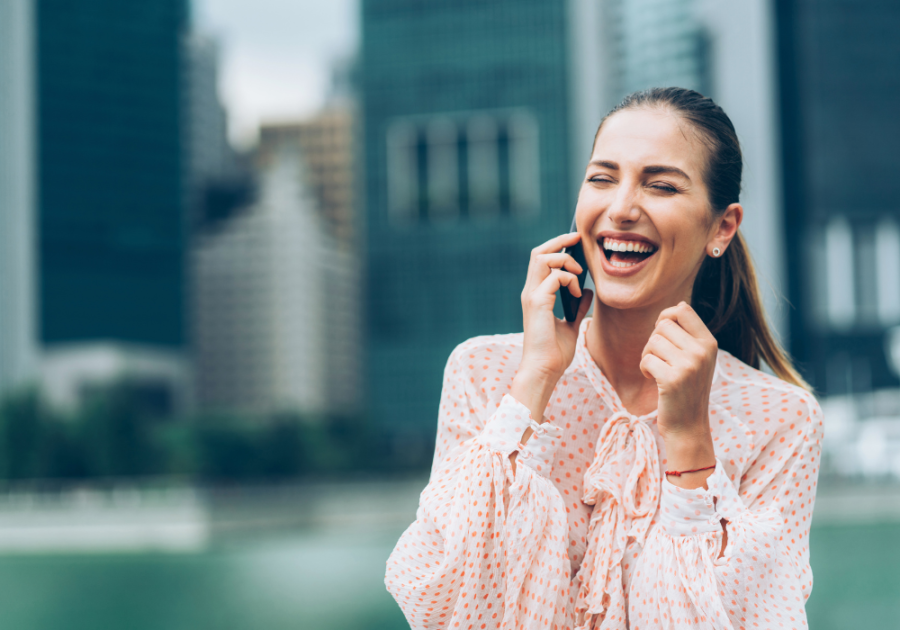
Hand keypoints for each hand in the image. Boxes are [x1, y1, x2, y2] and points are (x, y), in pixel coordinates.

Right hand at [519, 232, 593, 380]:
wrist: (545, 370)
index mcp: (536, 295)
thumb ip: (577, 307)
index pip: (541, 259)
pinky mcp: (537, 303)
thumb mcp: (571, 324)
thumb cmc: (555, 352)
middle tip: (578, 239)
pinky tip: (578, 293)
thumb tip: (588, 292)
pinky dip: (569, 279)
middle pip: (539, 252)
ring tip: (579, 273)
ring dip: (565, 260)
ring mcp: (532, 296)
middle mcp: (530, 291)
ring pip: (543, 258)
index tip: (576, 242)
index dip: (557, 246)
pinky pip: (554, 277)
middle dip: (560, 241)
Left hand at [639, 301, 717, 441]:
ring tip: (657, 370)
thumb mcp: (697, 359)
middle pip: (663, 325)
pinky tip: (654, 379)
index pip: (683, 310)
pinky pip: (646, 359)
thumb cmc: (687, 389)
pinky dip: (644, 368)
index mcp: (709, 343)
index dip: (666, 316)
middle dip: (654, 340)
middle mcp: (702, 351)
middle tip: (659, 359)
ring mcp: (689, 365)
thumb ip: (689, 334)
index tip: (663, 334)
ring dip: (648, 355)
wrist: (688, 426)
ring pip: (652, 341)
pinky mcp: (672, 379)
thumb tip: (679, 305)